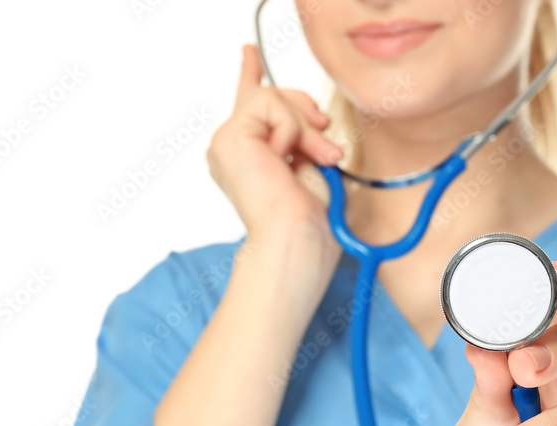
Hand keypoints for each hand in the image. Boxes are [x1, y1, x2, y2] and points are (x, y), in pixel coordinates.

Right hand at [205, 43, 344, 285]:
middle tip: (329, 153)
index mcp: (249, 159)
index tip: (248, 52)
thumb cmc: (309, 224)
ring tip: (319, 161)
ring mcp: (227, 142)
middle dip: (309, 117)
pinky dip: (292, 130)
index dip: (248, 74)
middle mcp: (232, 149)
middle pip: (273, 97)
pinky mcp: (230, 137)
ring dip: (306, 130)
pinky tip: (286, 160)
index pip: (247, 105)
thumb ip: (305, 139)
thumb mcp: (313, 168)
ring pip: (275, 98)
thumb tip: (316, 120)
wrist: (296, 241)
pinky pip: (271, 104)